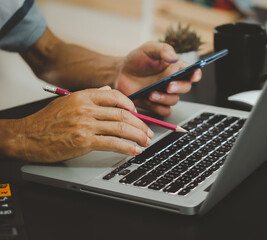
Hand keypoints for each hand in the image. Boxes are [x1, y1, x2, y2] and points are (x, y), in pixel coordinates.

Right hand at [11, 87, 153, 162]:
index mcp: (83, 96)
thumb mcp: (67, 101)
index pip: (115, 96)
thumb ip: (90, 96)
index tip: (138, 114)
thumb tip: (108, 90)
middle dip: (140, 124)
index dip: (131, 105)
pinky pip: (112, 143)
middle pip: (122, 114)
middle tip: (148, 132)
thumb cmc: (47, 121)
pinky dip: (127, 147)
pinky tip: (134, 150)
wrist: (27, 136)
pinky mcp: (84, 141)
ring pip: (121, 128)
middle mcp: (86, 108)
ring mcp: (85, 125)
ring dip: (138, 136)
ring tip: (146, 142)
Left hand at [116, 41, 201, 115]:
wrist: (120, 73)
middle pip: (186, 87)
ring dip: (164, 98)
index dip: (196, 74)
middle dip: (179, 87)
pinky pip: (164, 111)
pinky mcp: (156, 104)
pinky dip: (158, 108)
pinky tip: (148, 100)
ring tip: (151, 93)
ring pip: (174, 100)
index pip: (192, 71)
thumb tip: (174, 57)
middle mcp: (172, 81)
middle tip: (169, 85)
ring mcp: (164, 94)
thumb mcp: (148, 49)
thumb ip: (162, 50)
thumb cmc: (136, 60)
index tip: (194, 76)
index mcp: (175, 67)